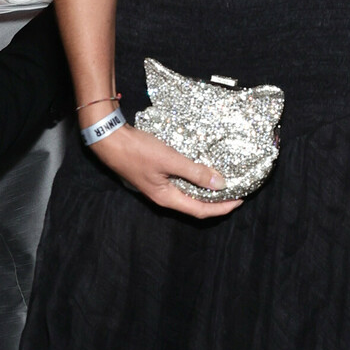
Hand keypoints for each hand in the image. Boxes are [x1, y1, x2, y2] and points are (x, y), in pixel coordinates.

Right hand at [90, 123, 241, 217]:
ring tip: (222, 183)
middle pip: (195, 205)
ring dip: (205, 191)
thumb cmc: (137, 150)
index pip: (200, 210)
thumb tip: (220, 184)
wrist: (109, 139)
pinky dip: (194, 180)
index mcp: (167, 198)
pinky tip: (200, 171)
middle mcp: (163, 197)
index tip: (240, 199)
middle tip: (234, 192)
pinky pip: (180, 183)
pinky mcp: (155, 176)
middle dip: (216, 202)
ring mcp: (158, 187)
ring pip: (188, 194)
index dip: (222, 208)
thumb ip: (195, 172)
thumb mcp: (169, 160)